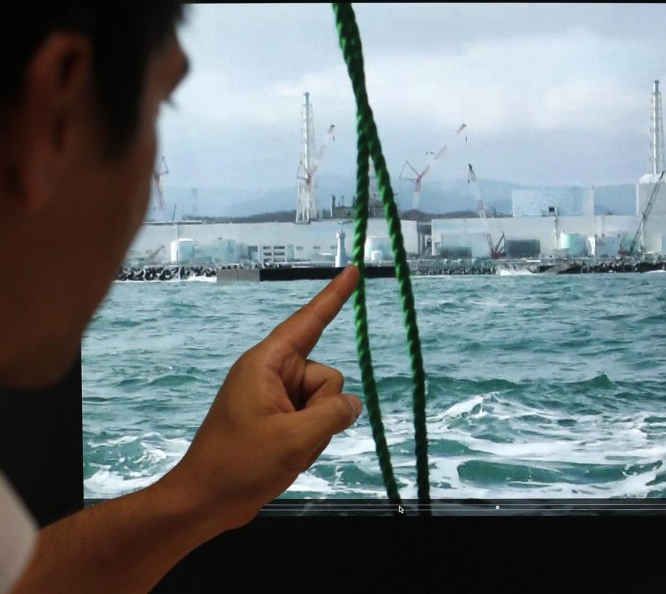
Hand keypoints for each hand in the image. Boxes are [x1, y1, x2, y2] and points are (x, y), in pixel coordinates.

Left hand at [158, 265, 362, 532]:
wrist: (204, 503)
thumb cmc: (239, 466)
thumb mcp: (295, 440)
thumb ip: (333, 414)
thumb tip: (351, 404)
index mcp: (266, 364)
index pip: (309, 322)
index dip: (334, 297)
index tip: (352, 271)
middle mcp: (272, 373)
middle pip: (325, 376)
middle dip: (322, 409)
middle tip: (293, 438)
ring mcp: (274, 397)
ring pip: (324, 402)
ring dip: (315, 431)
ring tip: (285, 451)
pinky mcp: (277, 418)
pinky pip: (313, 419)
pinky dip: (309, 440)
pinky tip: (287, 458)